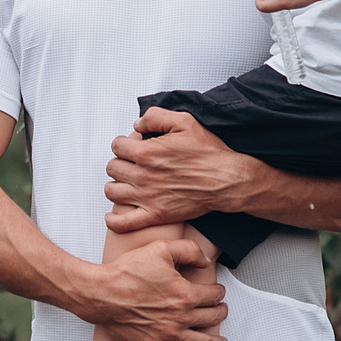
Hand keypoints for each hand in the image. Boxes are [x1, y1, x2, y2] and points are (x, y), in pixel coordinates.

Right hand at [75, 239, 229, 340]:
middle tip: (221, 311)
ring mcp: (169, 335)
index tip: (218, 291)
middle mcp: (181, 317)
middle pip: (212, 318)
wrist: (101, 294)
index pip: (214, 295)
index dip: (219, 292)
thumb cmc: (128, 270)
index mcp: (185, 293)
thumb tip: (206, 261)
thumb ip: (188, 250)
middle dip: (220, 313)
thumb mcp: (160, 248)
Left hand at [105, 105, 259, 231]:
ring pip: (112, 192)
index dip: (124, 143)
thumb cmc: (209, 153)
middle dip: (120, 162)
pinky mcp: (156, 215)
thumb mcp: (184, 121)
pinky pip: (124, 223)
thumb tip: (137, 124)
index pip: (117, 146)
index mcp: (147, 152)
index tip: (132, 146)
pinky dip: (114, 221)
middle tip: (131, 163)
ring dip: (116, 185)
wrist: (227, 180)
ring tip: (126, 183)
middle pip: (113, 168)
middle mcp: (143, 175)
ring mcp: (148, 197)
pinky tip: (114, 215)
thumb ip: (155, 117)